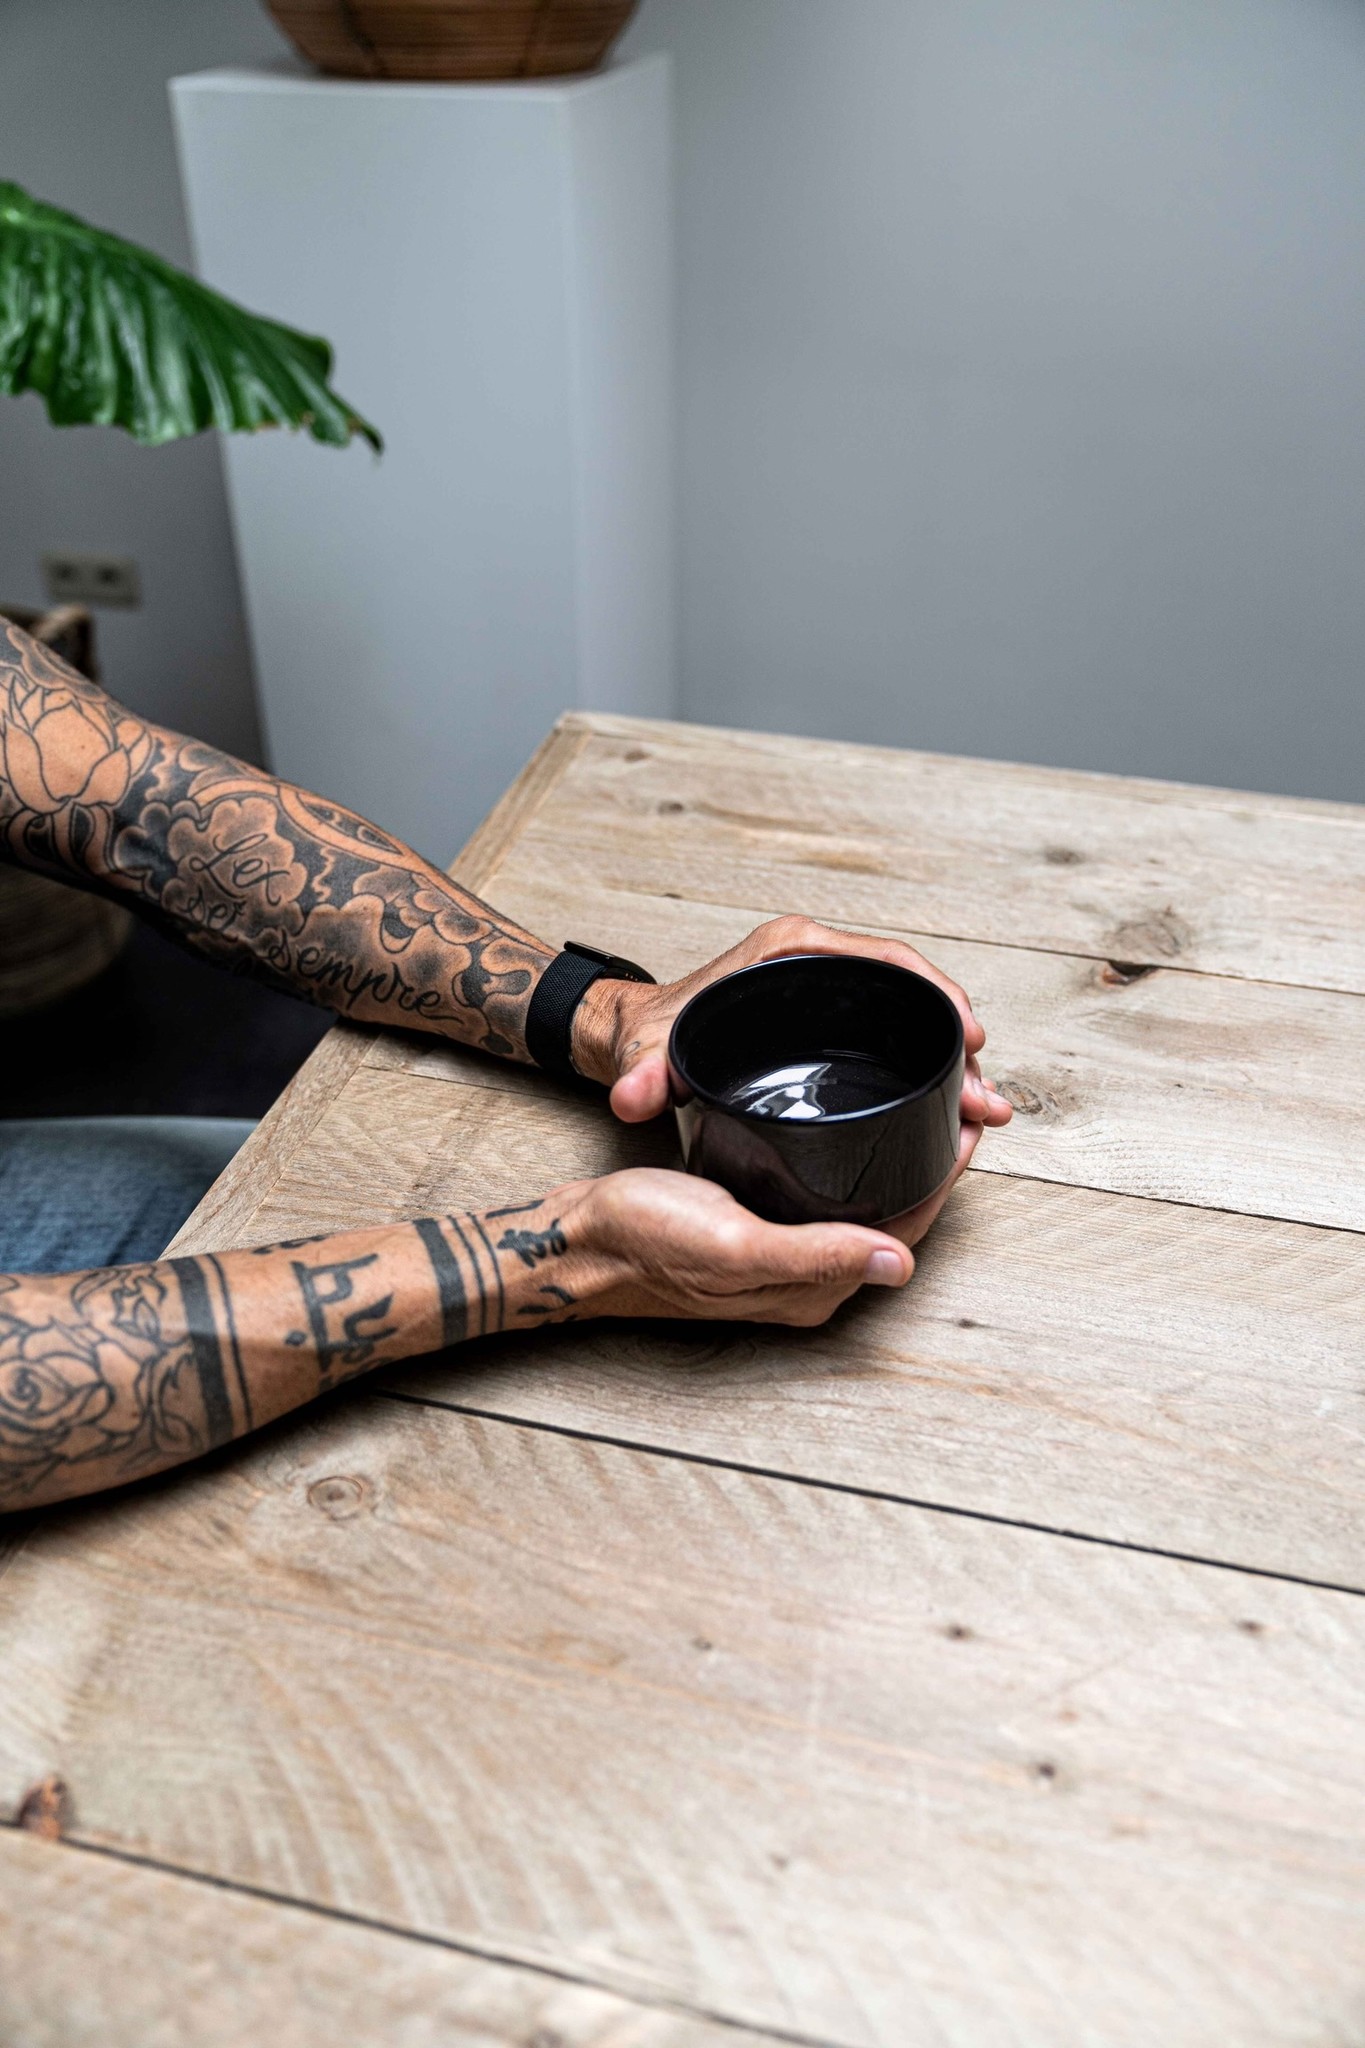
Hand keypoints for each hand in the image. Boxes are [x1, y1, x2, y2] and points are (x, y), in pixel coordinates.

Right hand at [556, 1122, 979, 1328]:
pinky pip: (828, 1200)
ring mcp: (782, 1257)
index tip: (968, 1123)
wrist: (578, 1242)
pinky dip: (855, 1165)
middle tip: (957, 1105)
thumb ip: (814, 1253)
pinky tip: (850, 1135)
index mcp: (812, 1288)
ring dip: (898, 1164)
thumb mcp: (732, 1242)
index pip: (907, 1233)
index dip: (945, 1179)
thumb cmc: (643, 1240)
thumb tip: (900, 1264)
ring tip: (923, 1112)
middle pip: (894, 1220)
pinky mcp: (758, 1231)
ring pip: (865, 1208)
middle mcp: (806, 1278)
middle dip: (932, 1167)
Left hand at [571, 914, 1012, 1128]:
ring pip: (908, 1017)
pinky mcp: (830, 1019)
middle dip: (957, 1040)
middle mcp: (816, 963)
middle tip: (986, 1093)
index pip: (885, 959)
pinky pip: (892, 1032)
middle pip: (910, 991)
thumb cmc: (654, 1032)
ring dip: (949, 1060)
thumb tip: (634, 1098)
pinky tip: (950, 1103)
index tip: (968, 1034)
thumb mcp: (651, 1054)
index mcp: (792, 951)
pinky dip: (925, 1065)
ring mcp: (827, 991)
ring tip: (983, 1107)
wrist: (639, 1035)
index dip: (936, 992)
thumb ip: (643, 1077)